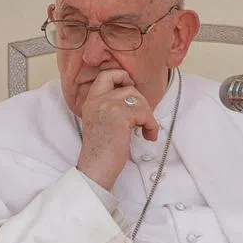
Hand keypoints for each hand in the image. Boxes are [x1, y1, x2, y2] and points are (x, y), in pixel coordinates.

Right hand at [76, 69, 159, 189]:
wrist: (95, 168)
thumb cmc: (101, 151)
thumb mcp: (102, 122)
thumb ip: (112, 107)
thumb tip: (135, 99)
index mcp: (91, 101)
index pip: (106, 75)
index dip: (122, 77)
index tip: (131, 91)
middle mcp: (97, 100)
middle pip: (129, 88)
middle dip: (142, 104)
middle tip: (143, 121)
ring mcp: (107, 106)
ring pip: (139, 100)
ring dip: (148, 116)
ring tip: (146, 130)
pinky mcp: (120, 116)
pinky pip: (145, 113)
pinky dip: (151, 125)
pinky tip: (147, 136)